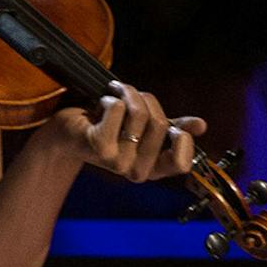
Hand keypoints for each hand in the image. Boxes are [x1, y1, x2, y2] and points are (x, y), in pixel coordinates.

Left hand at [46, 79, 203, 182]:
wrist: (66, 133)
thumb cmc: (106, 128)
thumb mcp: (142, 128)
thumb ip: (172, 128)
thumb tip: (201, 125)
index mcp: (151, 170)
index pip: (181, 163)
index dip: (182, 140)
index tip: (171, 125)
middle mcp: (135, 171)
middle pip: (160, 125)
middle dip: (147, 101)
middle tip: (130, 96)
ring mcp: (116, 161)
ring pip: (140, 114)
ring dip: (128, 94)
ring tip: (114, 94)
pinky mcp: (98, 145)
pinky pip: (117, 109)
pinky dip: (110, 98)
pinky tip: (100, 104)